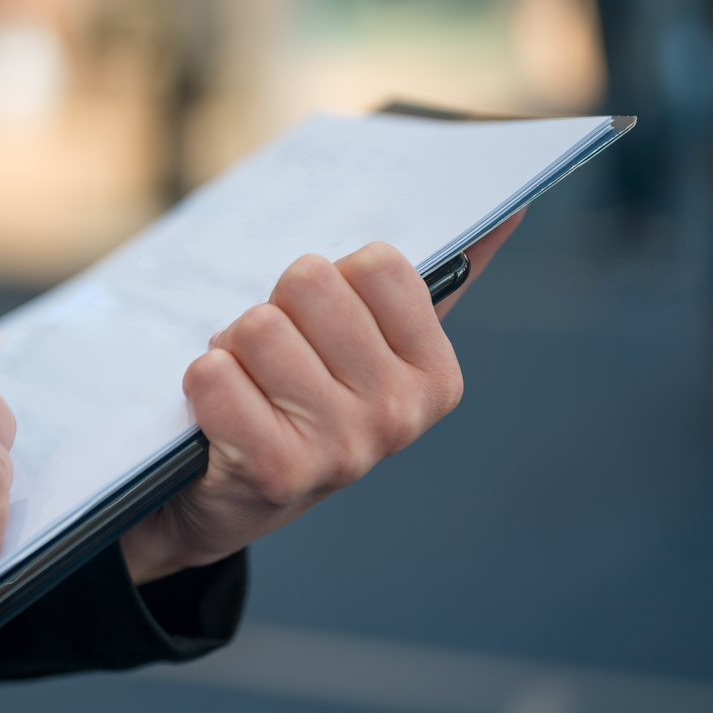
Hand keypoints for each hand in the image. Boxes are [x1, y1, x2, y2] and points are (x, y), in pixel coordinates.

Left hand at [119, 212, 521, 583]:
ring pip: (258, 326)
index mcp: (435, 378)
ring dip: (232, 350)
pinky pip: (215, 374)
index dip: (327, 283)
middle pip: (309, 282)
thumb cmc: (301, 404)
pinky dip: (203, 384)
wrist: (227, 502)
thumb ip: (432, 284)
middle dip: (276, 311)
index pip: (377, 263)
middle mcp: (399, 416)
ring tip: (246, 391)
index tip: (320, 331)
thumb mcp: (369, 351)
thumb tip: (509, 210)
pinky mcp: (275, 471)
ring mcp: (342, 448)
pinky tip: (219, 420)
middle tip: (272, 365)